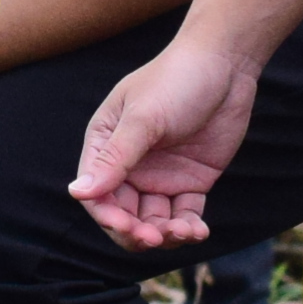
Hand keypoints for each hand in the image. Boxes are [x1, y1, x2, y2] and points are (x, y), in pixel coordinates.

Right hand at [70, 36, 261, 253]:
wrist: (225, 65)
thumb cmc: (176, 80)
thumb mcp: (144, 119)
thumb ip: (115, 158)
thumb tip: (77, 192)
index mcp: (105, 145)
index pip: (97, 192)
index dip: (109, 216)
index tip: (129, 229)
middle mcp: (129, 165)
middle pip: (123, 212)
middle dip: (137, 231)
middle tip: (157, 238)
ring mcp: (160, 174)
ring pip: (154, 219)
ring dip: (166, 233)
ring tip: (186, 232)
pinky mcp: (190, 180)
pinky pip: (184, 213)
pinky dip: (189, 226)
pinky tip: (198, 231)